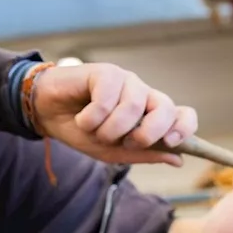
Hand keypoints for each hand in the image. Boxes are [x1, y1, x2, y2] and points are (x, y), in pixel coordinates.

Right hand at [29, 63, 197, 166]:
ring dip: (110, 130)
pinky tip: (82, 118)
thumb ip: (145, 154)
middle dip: (147, 133)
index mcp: (151, 115)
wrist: (49, 115)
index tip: (172, 142)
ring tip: (94, 131)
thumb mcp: (114, 152)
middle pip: (165, 109)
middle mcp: (143, 95)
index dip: (184, 127)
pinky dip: (92, 118)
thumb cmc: (83, 132)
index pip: (183, 115)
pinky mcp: (106, 72)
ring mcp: (126, 81)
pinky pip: (107, 99)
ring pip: (133, 107)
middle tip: (125, 143)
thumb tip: (179, 159)